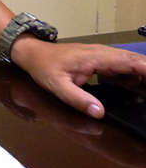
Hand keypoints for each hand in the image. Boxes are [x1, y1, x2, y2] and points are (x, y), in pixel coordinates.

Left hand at [11, 37, 145, 118]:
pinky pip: (123, 68)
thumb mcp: (57, 86)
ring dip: (144, 76)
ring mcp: (103, 56)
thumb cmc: (44, 68)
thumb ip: (78, 99)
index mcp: (97, 58)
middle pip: (136, 62)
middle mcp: (104, 54)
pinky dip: (135, 77)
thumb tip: (99, 113)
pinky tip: (140, 90)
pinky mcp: (100, 61)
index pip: (131, 62)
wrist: (33, 54)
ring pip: (131, 64)